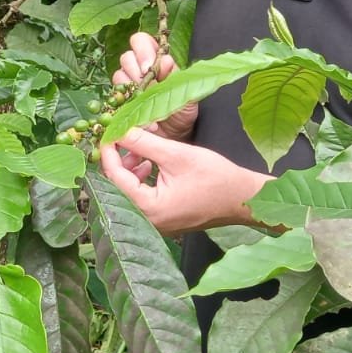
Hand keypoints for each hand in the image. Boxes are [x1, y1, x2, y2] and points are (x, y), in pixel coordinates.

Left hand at [99, 126, 270, 235]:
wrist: (242, 198)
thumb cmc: (215, 177)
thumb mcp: (176, 155)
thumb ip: (144, 143)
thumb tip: (119, 130)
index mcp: (148, 208)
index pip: (114, 177)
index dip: (109, 151)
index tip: (109, 131)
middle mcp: (146, 220)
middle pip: (116, 186)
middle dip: (118, 160)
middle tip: (124, 137)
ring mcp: (153, 222)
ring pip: (127, 191)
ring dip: (128, 168)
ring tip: (139, 150)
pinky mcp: (161, 218)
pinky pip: (139, 198)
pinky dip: (138, 179)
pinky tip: (148, 165)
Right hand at [114, 32, 196, 141]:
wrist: (174, 136)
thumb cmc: (182, 112)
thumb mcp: (187, 95)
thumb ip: (176, 77)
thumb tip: (165, 61)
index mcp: (157, 61)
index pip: (142, 41)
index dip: (143, 49)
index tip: (149, 66)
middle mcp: (139, 69)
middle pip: (126, 56)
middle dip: (136, 70)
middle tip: (147, 86)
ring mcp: (128, 85)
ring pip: (118, 75)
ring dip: (132, 89)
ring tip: (147, 103)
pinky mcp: (121, 101)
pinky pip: (115, 95)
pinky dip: (125, 104)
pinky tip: (139, 113)